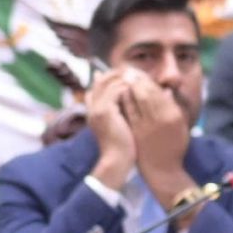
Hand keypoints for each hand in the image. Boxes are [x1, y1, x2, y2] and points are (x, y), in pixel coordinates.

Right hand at [83, 71, 136, 187]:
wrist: (117, 161)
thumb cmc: (123, 146)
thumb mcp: (121, 125)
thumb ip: (122, 110)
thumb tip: (131, 97)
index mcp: (93, 110)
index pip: (97, 85)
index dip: (111, 77)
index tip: (128, 76)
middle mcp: (92, 107)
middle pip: (102, 79)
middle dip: (119, 73)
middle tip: (135, 71)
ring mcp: (97, 108)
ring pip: (109, 81)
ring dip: (125, 77)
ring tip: (139, 76)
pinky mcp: (105, 111)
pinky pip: (116, 90)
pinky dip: (128, 86)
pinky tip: (140, 87)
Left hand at [125, 78, 192, 197]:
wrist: (162, 169)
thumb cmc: (174, 146)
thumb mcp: (180, 126)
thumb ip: (173, 107)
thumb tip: (166, 91)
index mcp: (173, 115)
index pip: (159, 91)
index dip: (148, 80)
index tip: (140, 72)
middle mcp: (162, 118)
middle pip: (148, 92)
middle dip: (137, 79)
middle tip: (129, 70)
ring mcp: (148, 125)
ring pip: (138, 100)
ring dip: (130, 87)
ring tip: (123, 78)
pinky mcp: (137, 131)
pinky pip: (130, 112)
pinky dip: (125, 100)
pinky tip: (120, 94)